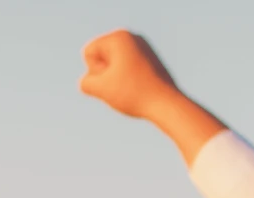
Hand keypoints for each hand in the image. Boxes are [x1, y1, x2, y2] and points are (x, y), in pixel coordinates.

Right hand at [78, 30, 225, 163]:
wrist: (167, 104)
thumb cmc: (133, 94)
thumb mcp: (100, 89)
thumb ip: (85, 83)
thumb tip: (90, 81)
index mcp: (119, 36)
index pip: (89, 53)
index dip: (96, 72)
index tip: (115, 79)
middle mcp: (132, 37)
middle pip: (101, 58)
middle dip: (105, 74)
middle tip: (125, 85)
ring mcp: (143, 47)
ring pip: (114, 66)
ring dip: (116, 79)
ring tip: (133, 88)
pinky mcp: (151, 60)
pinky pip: (127, 70)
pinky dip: (128, 81)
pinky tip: (140, 89)